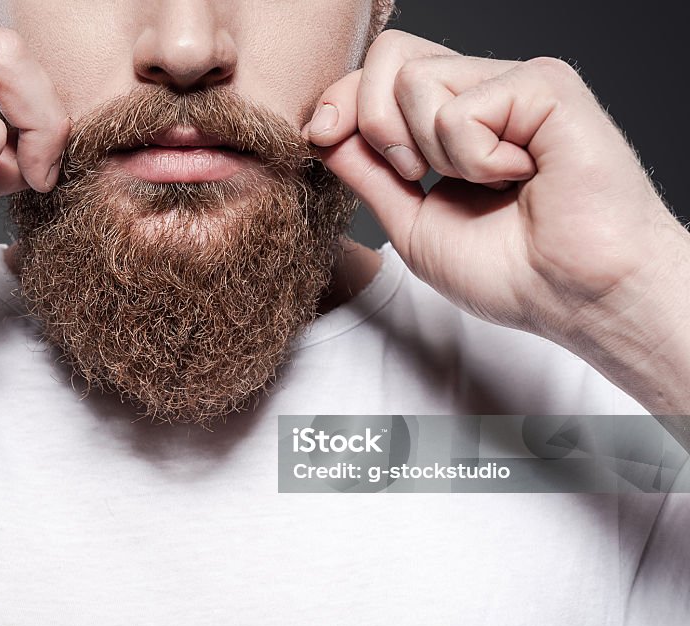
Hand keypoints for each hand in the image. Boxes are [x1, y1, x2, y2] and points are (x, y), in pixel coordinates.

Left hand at [306, 30, 688, 351]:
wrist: (573, 298)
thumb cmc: (510, 271)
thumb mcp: (412, 220)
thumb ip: (368, 170)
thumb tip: (323, 127)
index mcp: (455, 118)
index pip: (380, 75)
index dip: (340, 99)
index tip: (322, 135)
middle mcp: (484, 90)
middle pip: (390, 58)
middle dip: (375, 124)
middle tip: (418, 176)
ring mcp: (515, 84)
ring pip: (415, 79)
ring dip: (435, 153)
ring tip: (488, 183)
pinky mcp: (545, 86)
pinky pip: (461, 108)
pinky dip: (476, 160)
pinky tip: (520, 177)